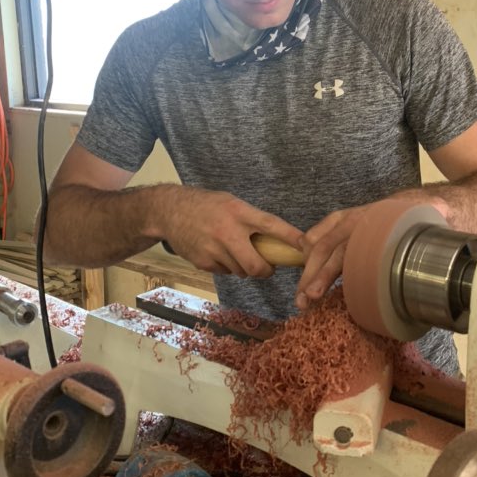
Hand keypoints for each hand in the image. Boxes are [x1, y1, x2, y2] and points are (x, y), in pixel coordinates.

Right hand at [162, 187, 303, 277]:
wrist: (169, 211)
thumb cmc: (206, 205)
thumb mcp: (231, 203)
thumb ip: (251, 219)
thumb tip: (277, 240)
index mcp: (239, 212)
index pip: (271, 225)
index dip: (291, 237)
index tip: (306, 247)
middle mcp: (227, 232)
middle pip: (256, 265)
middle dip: (265, 270)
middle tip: (266, 266)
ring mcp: (214, 250)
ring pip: (241, 272)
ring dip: (243, 267)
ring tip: (234, 251)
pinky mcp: (203, 262)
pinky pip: (225, 272)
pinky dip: (226, 267)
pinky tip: (216, 252)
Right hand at [294, 191, 448, 309]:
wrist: (433, 202)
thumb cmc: (431, 212)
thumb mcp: (439, 210)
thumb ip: (438, 210)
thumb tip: (441, 210)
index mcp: (375, 218)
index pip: (344, 245)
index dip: (327, 269)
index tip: (314, 292)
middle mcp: (358, 219)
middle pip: (326, 246)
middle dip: (310, 275)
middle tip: (302, 302)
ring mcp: (351, 223)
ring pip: (321, 241)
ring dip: (309, 269)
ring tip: (301, 298)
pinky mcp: (353, 232)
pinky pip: (326, 239)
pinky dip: (313, 256)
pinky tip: (307, 278)